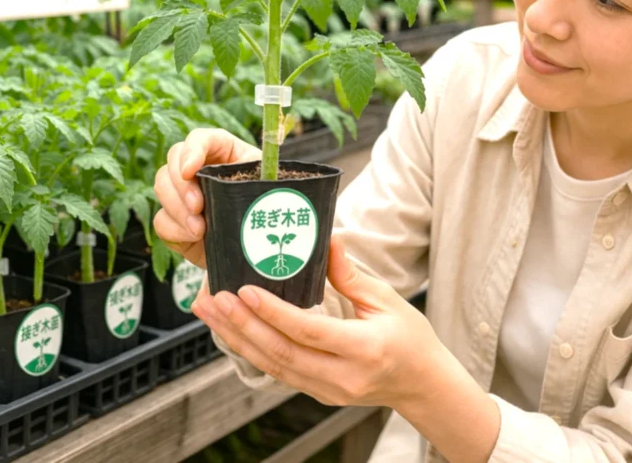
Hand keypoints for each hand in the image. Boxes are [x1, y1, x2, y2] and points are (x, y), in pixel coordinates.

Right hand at [153, 128, 260, 267]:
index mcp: (223, 151)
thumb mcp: (270, 189)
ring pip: (162, 188)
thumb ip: (264, 181)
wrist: (259, 247)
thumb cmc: (267, 210)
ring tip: (200, 229)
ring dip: (177, 208)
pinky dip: (175, 229)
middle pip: (173, 161)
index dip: (192, 150)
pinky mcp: (175, 221)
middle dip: (182, 185)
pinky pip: (161, 220)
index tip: (190, 171)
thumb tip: (266, 182)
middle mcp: (199, 168)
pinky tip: (195, 237)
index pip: (200, 139)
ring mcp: (183, 194)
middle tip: (198, 206)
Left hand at [191, 234, 448, 410]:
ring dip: (236, 338)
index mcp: (365, 349)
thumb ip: (351, 274)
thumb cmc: (410, 337)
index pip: (309, 331)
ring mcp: (328, 391)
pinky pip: (278, 372)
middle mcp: (343, 376)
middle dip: (241, 325)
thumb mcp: (387, 299)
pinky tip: (230, 330)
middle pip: (281, 353)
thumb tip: (327, 237)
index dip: (273, 312)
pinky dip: (250, 350)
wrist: (421, 384)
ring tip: (209, 312)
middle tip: (212, 299)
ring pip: (273, 366)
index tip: (244, 290)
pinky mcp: (317, 394)